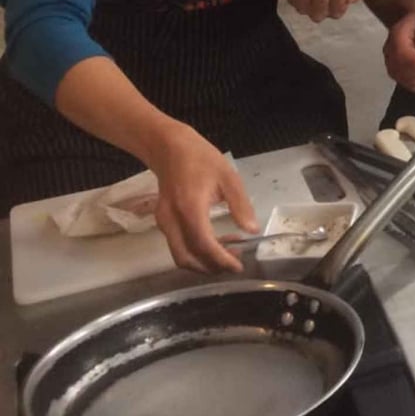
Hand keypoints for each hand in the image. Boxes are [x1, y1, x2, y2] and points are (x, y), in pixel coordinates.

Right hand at [144, 122, 257, 273]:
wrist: (169, 147)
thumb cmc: (201, 159)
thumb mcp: (228, 177)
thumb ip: (240, 205)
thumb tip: (251, 230)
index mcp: (190, 208)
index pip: (203, 244)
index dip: (221, 260)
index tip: (238, 266)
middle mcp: (171, 220)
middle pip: (186, 258)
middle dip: (210, 267)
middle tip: (234, 263)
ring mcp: (163, 222)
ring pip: (180, 255)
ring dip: (203, 261)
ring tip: (228, 251)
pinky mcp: (162, 222)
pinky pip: (177, 245)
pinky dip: (195, 251)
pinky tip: (215, 240)